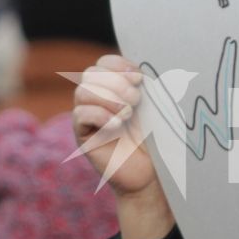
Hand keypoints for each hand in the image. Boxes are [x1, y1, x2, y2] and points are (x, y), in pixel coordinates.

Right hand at [72, 54, 159, 195]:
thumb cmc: (158, 140)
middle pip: (90, 74)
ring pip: (82, 92)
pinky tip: (116, 125)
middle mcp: (98, 100)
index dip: (117, 64)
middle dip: (115, 82)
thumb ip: (150, 87)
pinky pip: (79, 115)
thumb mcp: (157, 108)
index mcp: (115, 88)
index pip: (103, 63)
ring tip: (127, 114)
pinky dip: (98, 115)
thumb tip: (148, 69)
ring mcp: (89, 117)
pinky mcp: (84, 136)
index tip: (138, 77)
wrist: (152, 174)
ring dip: (107, 98)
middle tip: (135, 99)